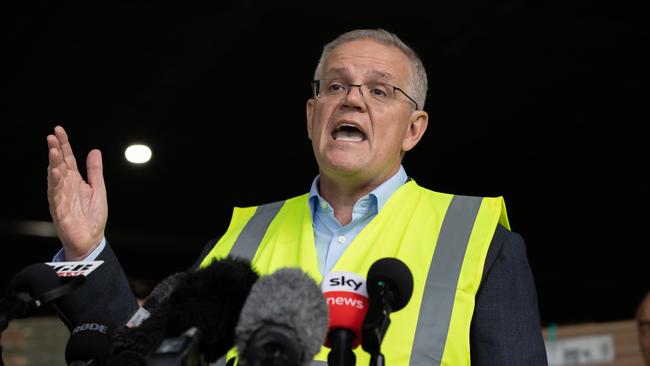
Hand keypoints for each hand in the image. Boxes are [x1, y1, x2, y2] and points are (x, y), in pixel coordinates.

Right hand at [47, 126, 107, 260]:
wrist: (91, 240)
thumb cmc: (92, 217)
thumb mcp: (98, 189)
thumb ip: (95, 171)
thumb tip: (95, 151)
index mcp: (75, 181)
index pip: (67, 159)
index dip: (64, 144)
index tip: (59, 130)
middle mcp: (65, 187)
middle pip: (59, 165)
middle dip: (55, 150)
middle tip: (52, 136)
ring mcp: (61, 198)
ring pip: (54, 178)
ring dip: (53, 164)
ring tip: (53, 151)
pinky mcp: (59, 210)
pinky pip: (55, 195)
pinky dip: (55, 184)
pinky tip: (55, 173)